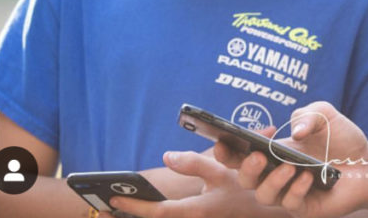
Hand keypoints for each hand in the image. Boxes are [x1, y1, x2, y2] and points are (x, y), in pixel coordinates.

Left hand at [109, 150, 281, 217]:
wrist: (265, 214)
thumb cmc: (242, 191)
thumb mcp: (221, 171)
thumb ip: (193, 163)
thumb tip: (167, 156)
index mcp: (198, 210)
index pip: (158, 212)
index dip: (134, 205)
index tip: (115, 196)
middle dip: (128, 216)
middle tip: (103, 208)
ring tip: (113, 210)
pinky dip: (153, 217)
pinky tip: (142, 211)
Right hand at [234, 101, 367, 217]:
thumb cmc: (342, 138)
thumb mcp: (324, 115)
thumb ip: (307, 115)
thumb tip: (295, 132)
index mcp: (273, 152)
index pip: (239, 154)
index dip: (228, 148)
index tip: (227, 137)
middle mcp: (276, 174)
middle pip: (245, 179)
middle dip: (245, 167)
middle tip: (258, 155)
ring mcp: (289, 192)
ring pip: (263, 196)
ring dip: (272, 180)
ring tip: (288, 167)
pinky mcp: (305, 208)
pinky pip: (290, 204)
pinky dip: (296, 190)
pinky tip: (309, 177)